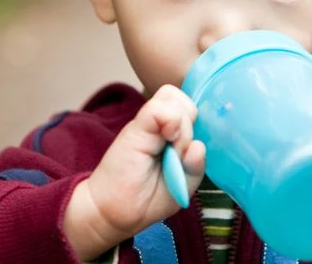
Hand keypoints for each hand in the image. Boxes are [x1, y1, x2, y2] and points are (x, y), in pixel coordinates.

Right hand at [64, 85, 204, 259]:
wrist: (113, 212)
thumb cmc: (148, 199)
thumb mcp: (183, 185)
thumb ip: (196, 166)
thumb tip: (198, 145)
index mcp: (172, 135)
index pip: (191, 111)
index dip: (196, 129)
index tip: (186, 154)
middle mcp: (160, 125)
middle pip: (186, 102)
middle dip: (190, 126)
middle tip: (178, 152)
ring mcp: (147, 124)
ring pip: (175, 99)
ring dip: (181, 125)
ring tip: (170, 148)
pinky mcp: (135, 128)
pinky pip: (159, 108)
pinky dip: (170, 121)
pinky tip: (166, 140)